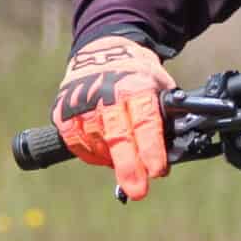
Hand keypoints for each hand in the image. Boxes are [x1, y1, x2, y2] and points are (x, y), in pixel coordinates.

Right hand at [54, 35, 173, 200]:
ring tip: (126, 163)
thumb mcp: (158, 82)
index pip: (145, 122)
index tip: (157, 171)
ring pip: (97, 144)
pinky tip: (105, 154)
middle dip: (129, 167)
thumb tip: (177, 145)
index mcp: (134, 87)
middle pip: (118, 137)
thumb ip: (166, 111)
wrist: (100, 49)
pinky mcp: (63, 113)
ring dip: (113, 160)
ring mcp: (81, 105)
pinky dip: (93, 154)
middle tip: (138, 190)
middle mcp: (105, 96)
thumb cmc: (135, 72)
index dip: (151, 149)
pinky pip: (78, 144)